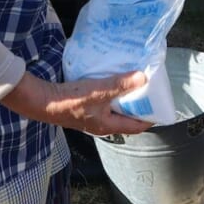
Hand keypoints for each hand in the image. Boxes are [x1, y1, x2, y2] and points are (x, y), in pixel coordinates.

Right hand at [1, 70, 153, 135]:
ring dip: (125, 99)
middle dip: (139, 106)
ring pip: (115, 110)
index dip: (150, 118)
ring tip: (135, 84)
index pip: (136, 127)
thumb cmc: (70, 100)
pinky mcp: (83, 108)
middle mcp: (101, 125)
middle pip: (126, 118)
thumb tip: (143, 77)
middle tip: (151, 91)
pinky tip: (113, 81)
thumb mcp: (99, 91)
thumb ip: (121, 84)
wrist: (41, 101)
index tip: (162, 107)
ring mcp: (91, 117)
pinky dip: (113, 95)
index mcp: (108, 126)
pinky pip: (104, 103)